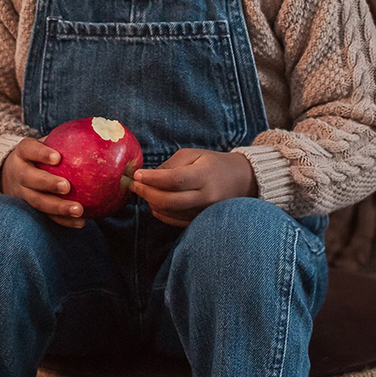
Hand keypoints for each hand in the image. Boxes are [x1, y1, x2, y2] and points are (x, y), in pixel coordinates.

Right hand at [0, 136, 84, 228]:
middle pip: (30, 179)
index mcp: (23, 153)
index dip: (41, 153)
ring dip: (58, 207)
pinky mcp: (29, 208)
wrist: (11, 173)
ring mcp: (22, 192)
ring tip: (78, 210)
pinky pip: (46, 216)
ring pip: (37, 202)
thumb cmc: (39, 154)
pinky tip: (80, 222)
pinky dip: (62, 220)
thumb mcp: (46, 142)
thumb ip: (65, 139)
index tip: (58, 158)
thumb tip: (103, 128)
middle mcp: (19, 173)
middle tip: (67, 186)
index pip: (29, 149)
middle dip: (48, 183)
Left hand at [129, 149, 255, 226]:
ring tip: (143, 191)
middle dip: (146, 193)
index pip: (174, 180)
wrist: (242, 180)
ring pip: (169, 213)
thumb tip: (147, 177)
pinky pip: (174, 221)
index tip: (137, 175)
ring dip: (150, 202)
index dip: (152, 179)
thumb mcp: (193, 155)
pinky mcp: (200, 221)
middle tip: (133, 184)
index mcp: (204, 176)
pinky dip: (160, 212)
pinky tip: (153, 202)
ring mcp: (203, 212)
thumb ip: (170, 165)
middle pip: (169, 201)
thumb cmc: (214, 164)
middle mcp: (205, 197)